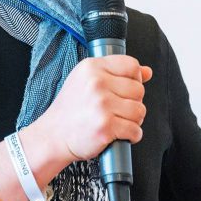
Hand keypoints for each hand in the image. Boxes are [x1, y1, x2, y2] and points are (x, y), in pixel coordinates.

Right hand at [28, 55, 152, 165]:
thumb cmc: (71, 109)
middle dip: (133, 102)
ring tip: (118, 121)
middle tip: (118, 110)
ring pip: (140, 110)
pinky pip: (135, 130)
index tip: (125, 90)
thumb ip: (117, 73)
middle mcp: (97, 83)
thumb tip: (147, 72)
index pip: (132, 65)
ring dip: (134, 120)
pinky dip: (132, 135)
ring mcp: (102, 105)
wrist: (53, 135)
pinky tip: (119, 134)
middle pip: (139, 89)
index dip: (134, 79)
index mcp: (92, 67)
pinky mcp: (106, 126)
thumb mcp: (87, 81)